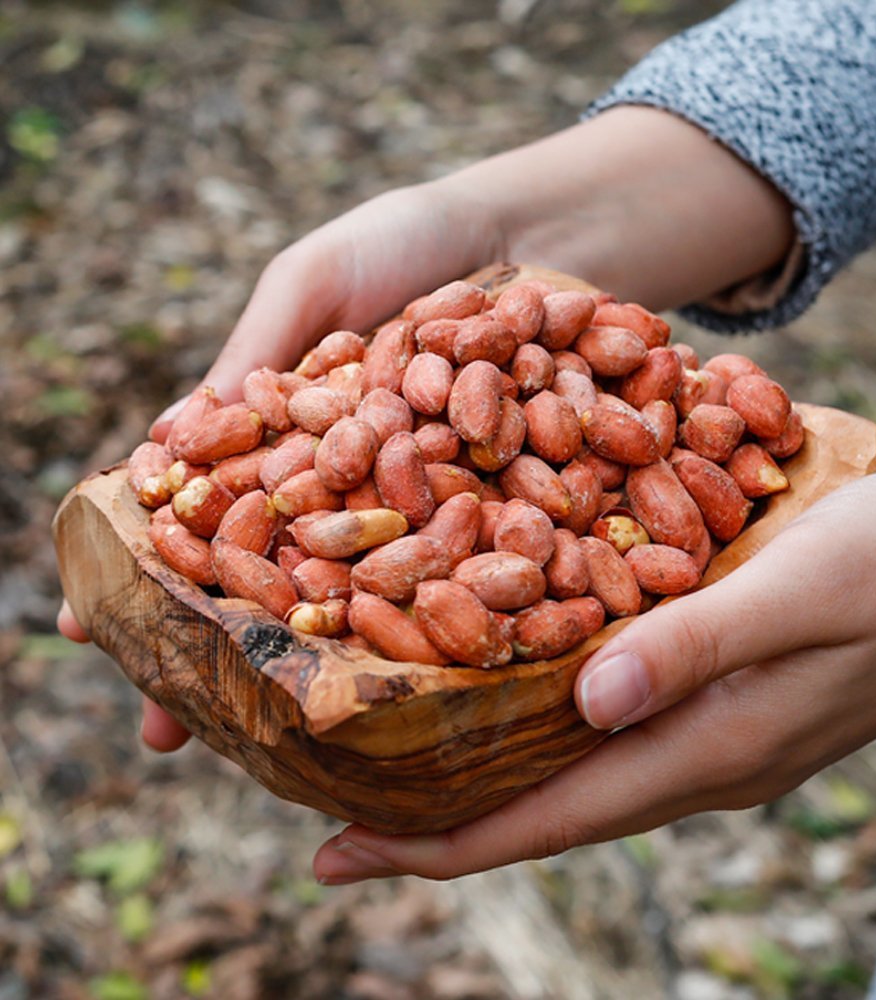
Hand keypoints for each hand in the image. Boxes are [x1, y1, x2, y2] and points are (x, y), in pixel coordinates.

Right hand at [57, 106, 793, 752]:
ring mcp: (432, 511)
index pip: (216, 517)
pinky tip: (412, 684)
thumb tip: (164, 448)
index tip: (88, 633)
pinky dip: (451, 623)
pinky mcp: (509, 510)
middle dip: (229, 654)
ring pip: (375, 600)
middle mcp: (358, 495)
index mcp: (296, 445)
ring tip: (272, 742)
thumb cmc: (403, 245)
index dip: (159, 574)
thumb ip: (256, 358)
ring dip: (326, 672)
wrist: (528, 234)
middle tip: (169, 734)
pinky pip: (475, 571)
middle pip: (288, 581)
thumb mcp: (314, 282)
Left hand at [312, 464, 875, 882]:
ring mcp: (713, 728)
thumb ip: (699, 646)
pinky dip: (537, 717)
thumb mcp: (806, 588)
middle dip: (437, 816)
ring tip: (394, 752)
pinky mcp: (722, 689)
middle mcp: (700, 753)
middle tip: (336, 802)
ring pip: (571, 768)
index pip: (549, 820)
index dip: (439, 845)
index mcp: (712, 745)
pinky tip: (501, 684)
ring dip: (482, 769)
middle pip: (543, 806)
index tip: (338, 855)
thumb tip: (588, 702)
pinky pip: (608, 720)